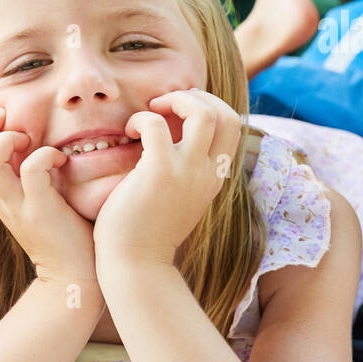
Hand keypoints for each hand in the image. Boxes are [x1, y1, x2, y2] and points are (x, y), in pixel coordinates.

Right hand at [0, 106, 98, 291]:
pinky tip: (60, 159)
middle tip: (4, 115)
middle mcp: (3, 203)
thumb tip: (42, 149)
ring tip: (26, 139)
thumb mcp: (43, 204)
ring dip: (4, 141)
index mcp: (1, 199)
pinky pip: (32, 171)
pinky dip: (45, 155)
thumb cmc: (68, 238)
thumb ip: (35, 180)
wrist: (76, 279)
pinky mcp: (40, 212)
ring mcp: (19, 208)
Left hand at [93, 88, 243, 268]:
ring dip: (175, 99)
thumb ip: (185, 171)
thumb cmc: (146, 231)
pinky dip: (141, 118)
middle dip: (197, 96)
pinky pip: (155, 124)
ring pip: (203, 112)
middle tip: (165, 105)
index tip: (178, 113)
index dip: (209, 106)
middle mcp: (209, 173)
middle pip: (228, 114)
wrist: (135, 264)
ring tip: (151, 111)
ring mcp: (187, 171)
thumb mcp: (179, 197)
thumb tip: (171, 141)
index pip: (234, 126)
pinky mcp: (159, 172)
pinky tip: (128, 132)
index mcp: (215, 177)